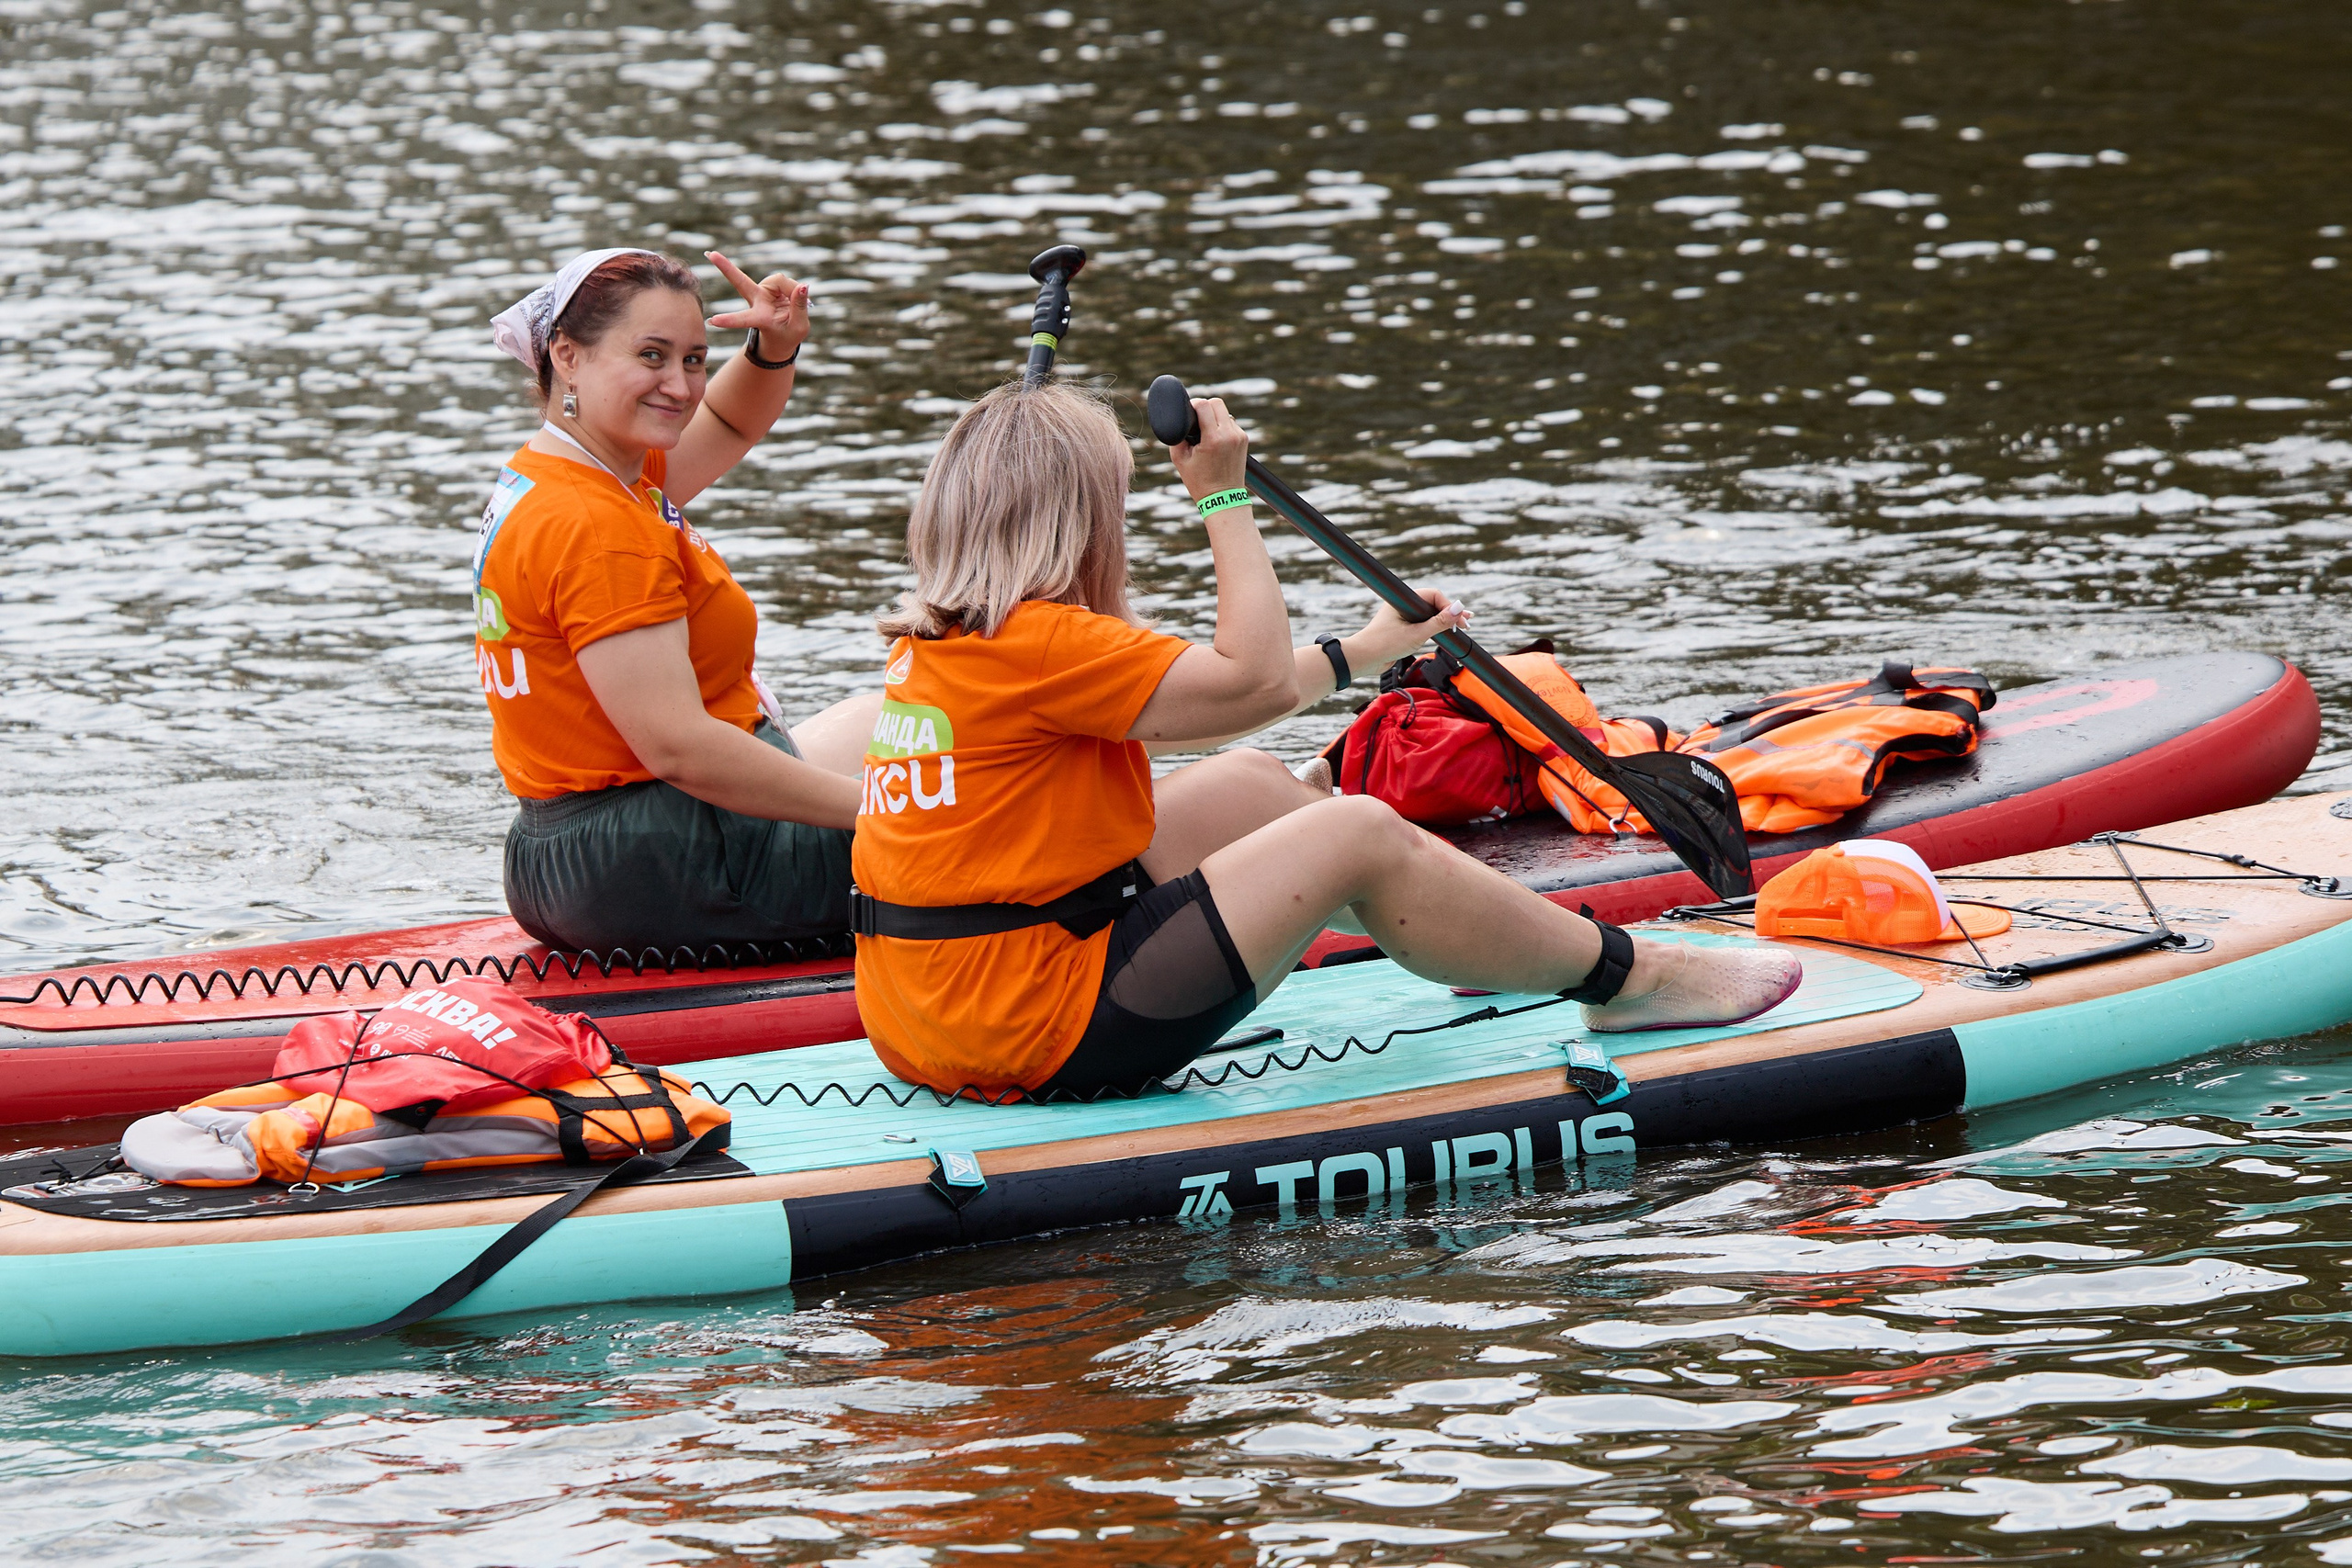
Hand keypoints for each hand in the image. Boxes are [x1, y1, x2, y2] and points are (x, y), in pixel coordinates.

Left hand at [705, 251, 809, 357]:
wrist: (783, 333)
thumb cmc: (787, 335)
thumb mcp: (799, 327)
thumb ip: (800, 307)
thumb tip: (803, 285)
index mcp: (758, 319)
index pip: (742, 319)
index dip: (729, 320)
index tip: (712, 321)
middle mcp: (756, 302)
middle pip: (740, 282)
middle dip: (726, 267)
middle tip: (710, 254)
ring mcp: (761, 291)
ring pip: (779, 280)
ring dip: (792, 290)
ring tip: (797, 304)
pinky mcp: (770, 285)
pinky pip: (785, 280)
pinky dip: (794, 288)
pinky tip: (794, 297)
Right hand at [1169, 396, 1248, 500]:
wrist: (1223, 498)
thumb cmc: (1199, 482)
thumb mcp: (1179, 459)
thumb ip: (1177, 435)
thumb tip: (1179, 419)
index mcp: (1213, 438)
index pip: (1204, 405)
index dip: (1194, 403)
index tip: (1188, 409)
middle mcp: (1230, 435)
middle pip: (1217, 403)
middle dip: (1205, 407)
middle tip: (1196, 418)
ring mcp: (1239, 436)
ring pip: (1225, 412)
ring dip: (1214, 416)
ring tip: (1205, 431)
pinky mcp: (1244, 440)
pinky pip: (1231, 423)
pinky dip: (1222, 426)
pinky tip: (1215, 439)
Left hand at [1351, 585, 1468, 665]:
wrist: (1363, 659)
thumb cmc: (1384, 644)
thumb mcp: (1417, 634)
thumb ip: (1439, 622)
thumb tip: (1458, 609)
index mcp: (1404, 600)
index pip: (1434, 596)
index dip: (1449, 607)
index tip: (1461, 620)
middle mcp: (1403, 605)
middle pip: (1433, 604)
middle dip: (1449, 613)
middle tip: (1466, 623)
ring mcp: (1402, 617)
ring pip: (1428, 615)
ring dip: (1443, 621)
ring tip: (1460, 627)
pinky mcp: (1402, 629)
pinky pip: (1422, 625)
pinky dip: (1434, 629)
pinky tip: (1445, 633)